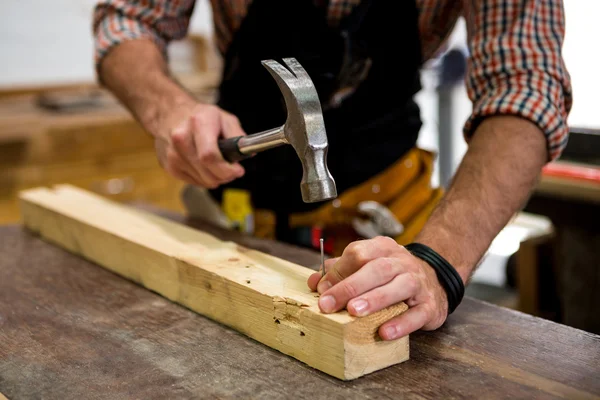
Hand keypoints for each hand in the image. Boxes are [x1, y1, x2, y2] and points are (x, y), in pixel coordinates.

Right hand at [155, 103, 246, 187]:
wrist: (171, 114)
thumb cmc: (201, 117)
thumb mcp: (225, 119)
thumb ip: (238, 136)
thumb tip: (249, 153)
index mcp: (198, 123)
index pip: (210, 156)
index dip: (227, 169)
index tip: (238, 170)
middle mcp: (181, 139)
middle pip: (208, 173)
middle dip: (225, 176)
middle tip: (232, 170)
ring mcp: (173, 154)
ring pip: (203, 181)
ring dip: (215, 178)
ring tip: (218, 165)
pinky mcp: (170, 166)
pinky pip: (194, 182)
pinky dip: (204, 178)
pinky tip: (204, 165)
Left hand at [307, 236, 448, 339]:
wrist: (435, 279)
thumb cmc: (392, 275)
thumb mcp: (367, 266)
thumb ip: (341, 272)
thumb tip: (314, 282)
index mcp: (382, 248)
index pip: (358, 253)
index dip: (338, 272)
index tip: (322, 290)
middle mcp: (402, 262)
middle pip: (377, 269)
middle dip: (350, 286)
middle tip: (329, 304)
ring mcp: (418, 282)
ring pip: (399, 286)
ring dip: (375, 299)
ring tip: (355, 312)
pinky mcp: (430, 305)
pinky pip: (417, 314)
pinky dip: (401, 323)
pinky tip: (384, 332)